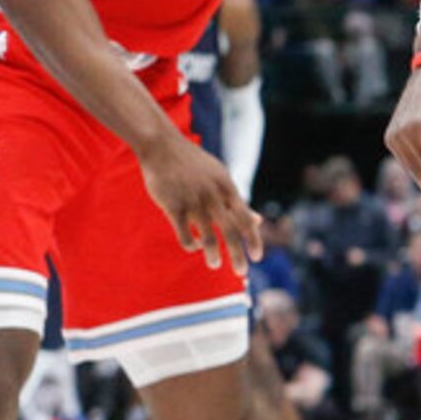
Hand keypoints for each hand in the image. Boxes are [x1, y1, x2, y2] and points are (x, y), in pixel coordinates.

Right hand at [137, 132, 261, 272]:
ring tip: (216, 266)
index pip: (246, 219)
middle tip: (243, 273)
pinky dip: (190, 244)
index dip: (254, 239)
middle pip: (230, 231)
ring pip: (206, 235)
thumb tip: (258, 221)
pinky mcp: (172, 205)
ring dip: (212, 253)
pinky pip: (183, 232)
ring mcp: (192, 201)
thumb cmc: (194, 165)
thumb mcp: (221, 178)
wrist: (162, 146)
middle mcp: (213, 196)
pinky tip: (193, 248)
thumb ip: (237, 202)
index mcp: (227, 188)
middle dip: (238, 254)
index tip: (258, 257)